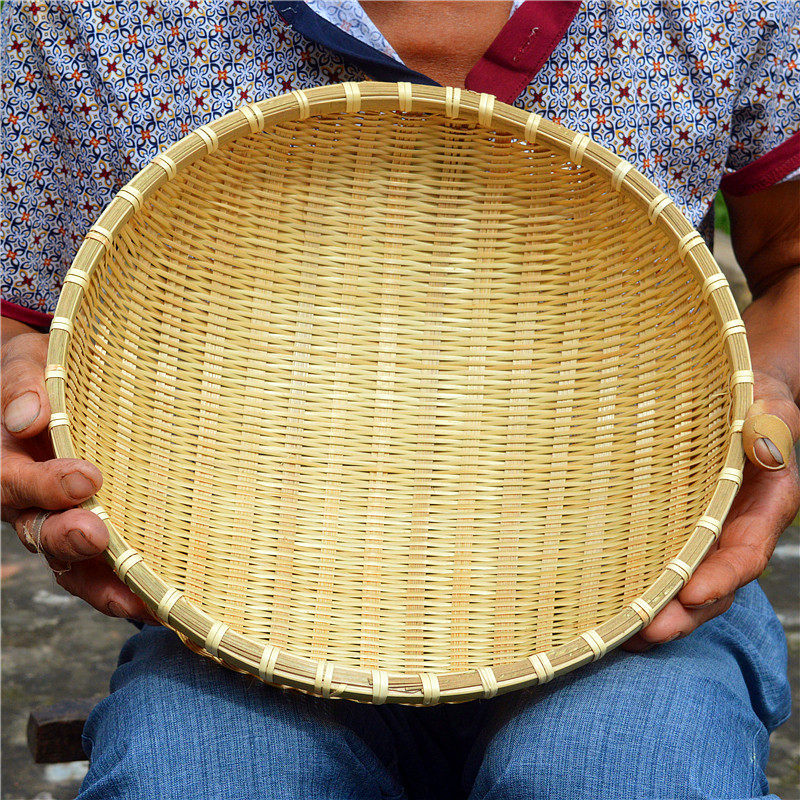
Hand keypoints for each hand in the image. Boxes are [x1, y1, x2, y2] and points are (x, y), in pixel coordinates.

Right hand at [1, 329, 155, 622]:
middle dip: (70, 539)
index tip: (86, 477)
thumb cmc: (49, 374)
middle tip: (98, 535)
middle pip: (42, 533)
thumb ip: (24, 387)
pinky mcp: (99, 533)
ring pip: (74, 565)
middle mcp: (33, 503)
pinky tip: (159, 605)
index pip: (16, 483)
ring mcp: (65, 522)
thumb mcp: (30, 367)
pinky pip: (106, 570)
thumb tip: (26, 416)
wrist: (65, 385)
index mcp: (11, 463)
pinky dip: (128, 589)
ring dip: (103, 583)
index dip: (46, 486)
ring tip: (136, 600)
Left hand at [624, 371, 799, 650]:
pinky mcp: (676, 524)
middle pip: (711, 584)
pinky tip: (608, 600)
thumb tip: (767, 451)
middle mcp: (733, 529)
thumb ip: (773, 425)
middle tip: (646, 633)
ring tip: (620, 634)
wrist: (737, 392)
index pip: (744, 555)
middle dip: (681, 614)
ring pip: (684, 581)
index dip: (720, 579)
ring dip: (656, 610)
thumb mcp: (769, 404)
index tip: (690, 597)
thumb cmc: (756, 398)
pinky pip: (662, 558)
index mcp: (763, 510)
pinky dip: (642, 582)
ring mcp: (703, 530)